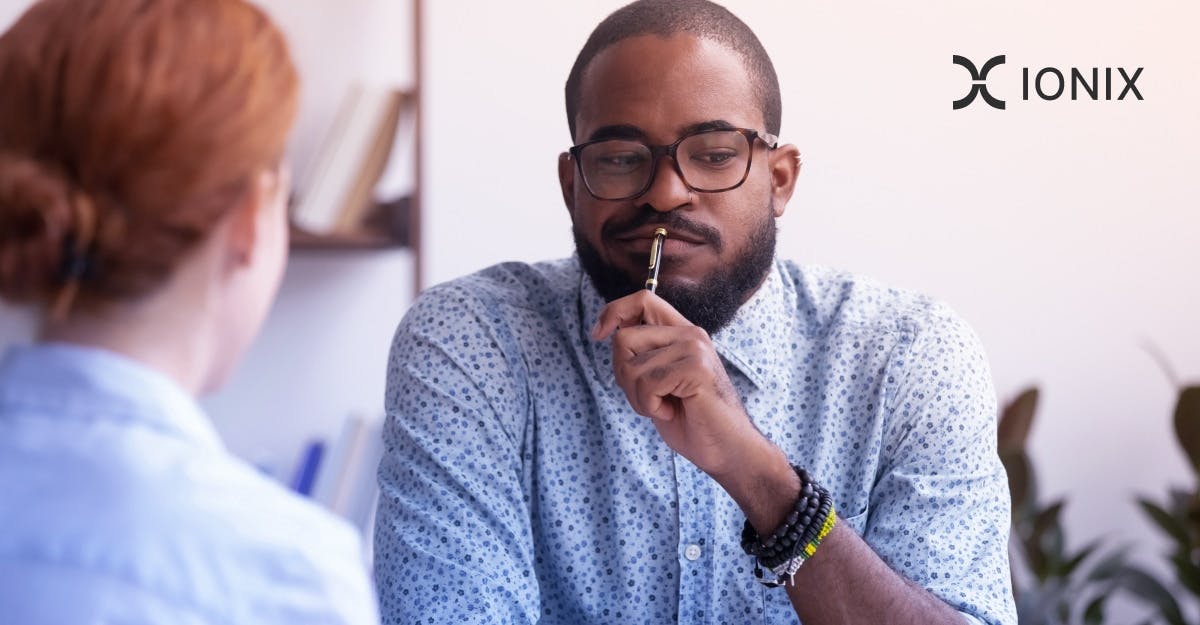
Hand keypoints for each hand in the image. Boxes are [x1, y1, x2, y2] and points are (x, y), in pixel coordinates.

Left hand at [590, 290, 756, 478]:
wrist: (726, 449)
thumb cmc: (690, 419)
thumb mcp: (658, 380)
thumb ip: (640, 354)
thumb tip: (608, 331)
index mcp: (682, 332)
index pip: (642, 299)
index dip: (613, 312)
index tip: (597, 335)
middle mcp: (690, 334)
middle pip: (624, 338)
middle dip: (623, 375)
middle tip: (648, 397)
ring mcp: (695, 349)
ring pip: (631, 366)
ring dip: (638, 397)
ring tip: (663, 406)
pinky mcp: (696, 369)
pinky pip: (647, 384)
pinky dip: (650, 406)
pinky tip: (671, 411)